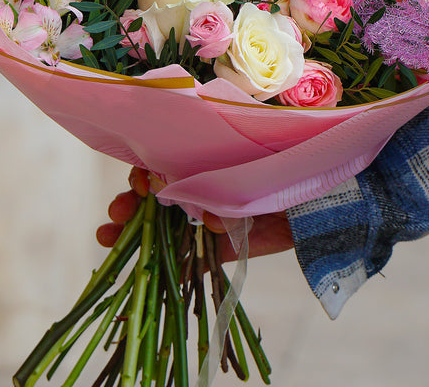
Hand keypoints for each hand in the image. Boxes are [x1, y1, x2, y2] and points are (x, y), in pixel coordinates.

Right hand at [96, 167, 293, 261]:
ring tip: (109, 238)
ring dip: (134, 232)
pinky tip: (141, 271)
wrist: (319, 196)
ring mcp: (206, 217)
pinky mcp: (220, 246)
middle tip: (116, 214)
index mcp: (201, 158)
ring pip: (161, 225)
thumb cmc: (282, 164)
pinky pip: (189, 258)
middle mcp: (198, 185)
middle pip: (153, 195)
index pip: (161, 162)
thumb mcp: (250, 164)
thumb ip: (226, 186)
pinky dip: (166, 266)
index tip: (138, 181)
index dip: (143, 172)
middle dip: (128, 203)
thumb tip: (207, 218)